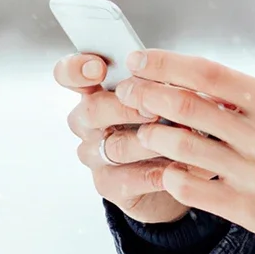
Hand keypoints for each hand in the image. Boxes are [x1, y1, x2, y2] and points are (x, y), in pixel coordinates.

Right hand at [54, 53, 210, 224]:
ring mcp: (96, 156)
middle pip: (92, 110)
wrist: (178, 170)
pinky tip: (182, 164)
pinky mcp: (110, 185)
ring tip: (184, 136)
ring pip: (115, 146)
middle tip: (157, 109)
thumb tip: (169, 74)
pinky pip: (130, 179)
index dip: (77, 70)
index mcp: (98, 91)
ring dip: (152, 140)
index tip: (98, 69)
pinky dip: (160, 171)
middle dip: (127, 107)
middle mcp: (89, 123)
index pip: (70, 74)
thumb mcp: (171, 94)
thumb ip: (163, 82)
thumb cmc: (171, 121)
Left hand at [115, 50, 254, 249]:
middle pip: (187, 107)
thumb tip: (221, 85)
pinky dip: (171, 176)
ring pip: (182, 147)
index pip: (210, 75)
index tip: (142, 59)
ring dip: (153, 135)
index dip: (168, 64)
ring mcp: (251, 172)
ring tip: (143, 130)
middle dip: (147, 94)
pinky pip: (192, 189)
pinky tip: (166, 169)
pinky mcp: (245, 208)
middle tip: (129, 91)